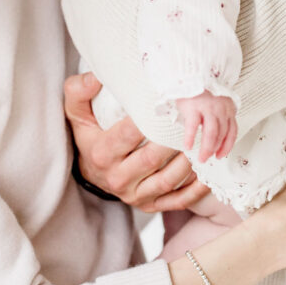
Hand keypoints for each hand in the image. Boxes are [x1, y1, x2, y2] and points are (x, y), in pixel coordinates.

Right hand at [64, 72, 210, 211]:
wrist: (91, 171)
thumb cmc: (90, 134)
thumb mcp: (77, 112)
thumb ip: (79, 91)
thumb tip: (96, 78)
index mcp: (102, 154)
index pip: (127, 135)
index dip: (147, 120)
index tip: (167, 103)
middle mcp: (117, 178)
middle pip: (152, 158)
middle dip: (174, 139)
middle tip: (193, 120)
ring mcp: (135, 195)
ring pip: (168, 180)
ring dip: (189, 162)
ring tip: (203, 141)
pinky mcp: (149, 206)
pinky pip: (178, 200)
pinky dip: (196, 189)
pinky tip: (208, 172)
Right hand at [175, 92, 237, 162]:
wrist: (190, 73)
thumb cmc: (201, 90)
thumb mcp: (216, 102)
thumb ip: (218, 117)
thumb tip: (213, 138)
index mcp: (228, 108)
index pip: (232, 132)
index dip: (227, 146)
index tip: (221, 155)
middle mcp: (221, 109)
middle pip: (221, 134)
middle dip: (214, 149)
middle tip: (207, 158)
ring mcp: (208, 108)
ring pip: (211, 133)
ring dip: (206, 148)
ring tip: (201, 157)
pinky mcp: (194, 107)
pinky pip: (193, 127)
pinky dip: (191, 138)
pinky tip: (188, 146)